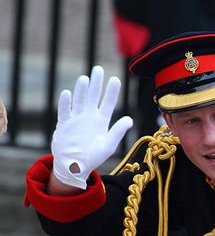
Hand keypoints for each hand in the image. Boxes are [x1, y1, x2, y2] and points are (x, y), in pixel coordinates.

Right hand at [51, 66, 132, 188]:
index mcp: (101, 121)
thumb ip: (118, 132)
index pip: (108, 103)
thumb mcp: (108, 145)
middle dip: (96, 83)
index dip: (111, 92)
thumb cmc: (93, 157)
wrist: (75, 166)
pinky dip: (66, 103)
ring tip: (85, 78)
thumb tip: (129, 119)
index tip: (115, 79)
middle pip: (93, 96)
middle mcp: (89, 117)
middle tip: (98, 69)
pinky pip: (64, 111)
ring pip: (79, 100)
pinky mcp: (64, 124)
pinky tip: (68, 93)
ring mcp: (76, 119)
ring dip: (81, 90)